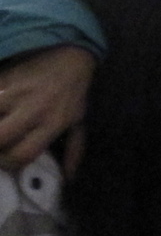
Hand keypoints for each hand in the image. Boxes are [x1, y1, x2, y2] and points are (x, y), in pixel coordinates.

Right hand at [0, 46, 95, 170]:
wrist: (71, 57)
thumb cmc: (74, 93)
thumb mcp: (78, 121)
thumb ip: (74, 149)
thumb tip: (67, 178)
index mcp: (53, 123)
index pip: (23, 154)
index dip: (8, 163)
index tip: (4, 162)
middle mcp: (35, 109)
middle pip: (0, 138)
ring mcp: (17, 92)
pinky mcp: (5, 78)